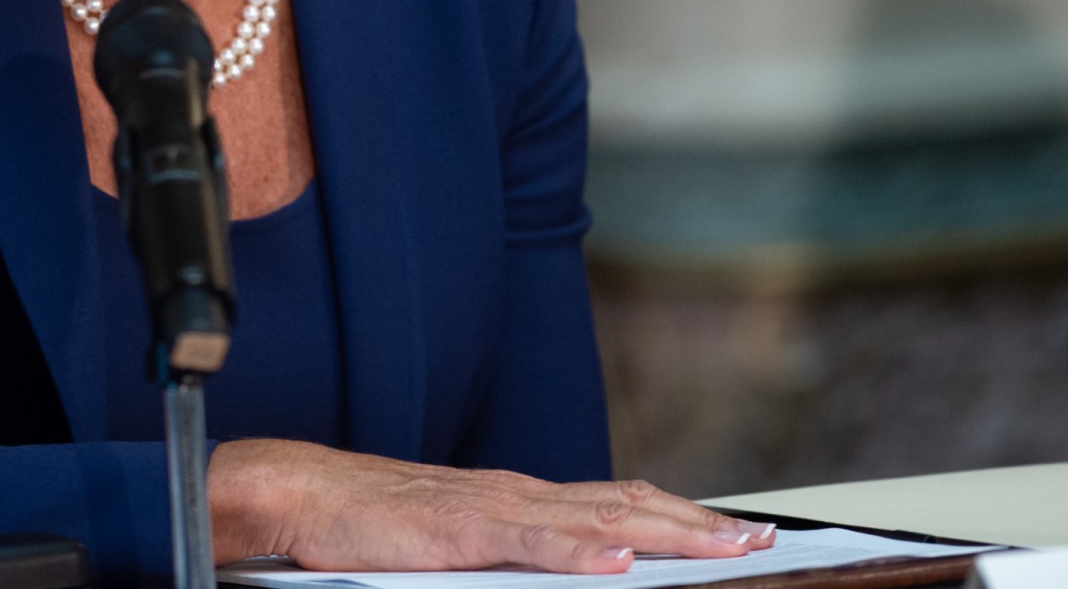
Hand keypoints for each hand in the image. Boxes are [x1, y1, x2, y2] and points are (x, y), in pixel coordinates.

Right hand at [209, 440, 776, 574]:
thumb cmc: (374, 525)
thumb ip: (518, 554)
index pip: (619, 501)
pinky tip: (619, 565)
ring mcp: (494, 509)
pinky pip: (532, 542)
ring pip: (596, 518)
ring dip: (665, 534)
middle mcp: (519, 494)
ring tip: (720, 549)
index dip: (682, 515)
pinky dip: (581, 554)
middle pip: (627, 505)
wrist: (307, 494)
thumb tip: (583, 574)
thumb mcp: (461, 541)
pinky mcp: (461, 531)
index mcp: (521, 499)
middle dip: (698, 525)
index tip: (737, 531)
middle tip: (761, 541)